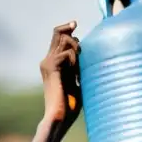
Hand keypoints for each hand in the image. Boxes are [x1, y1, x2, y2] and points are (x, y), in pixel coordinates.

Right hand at [40, 21, 81, 135]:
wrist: (59, 117)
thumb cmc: (69, 106)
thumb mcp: (78, 83)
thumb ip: (79, 69)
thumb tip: (93, 60)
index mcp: (53, 63)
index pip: (58, 37)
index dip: (67, 28)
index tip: (75, 24)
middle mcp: (48, 60)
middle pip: (58, 32)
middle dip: (72, 34)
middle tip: (82, 52)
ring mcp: (48, 63)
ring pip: (63, 39)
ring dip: (76, 49)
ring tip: (79, 69)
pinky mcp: (51, 67)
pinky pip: (67, 53)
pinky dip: (75, 61)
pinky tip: (76, 76)